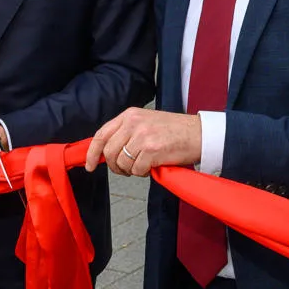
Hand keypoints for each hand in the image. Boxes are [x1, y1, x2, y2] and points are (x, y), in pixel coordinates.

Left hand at [86, 108, 200, 176]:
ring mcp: (142, 136)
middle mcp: (133, 123)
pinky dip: (142, 173)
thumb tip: (106, 152)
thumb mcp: (146, 122)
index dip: (92, 152)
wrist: (199, 134)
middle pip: (109, 152)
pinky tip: (152, 166)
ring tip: (143, 166)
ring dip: (130, 170)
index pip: (101, 134)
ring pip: (122, 163)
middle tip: (125, 170)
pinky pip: (136, 170)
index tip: (90, 165)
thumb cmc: (175, 131)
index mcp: (130, 115)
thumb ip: (126, 133)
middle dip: (114, 166)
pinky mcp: (152, 150)